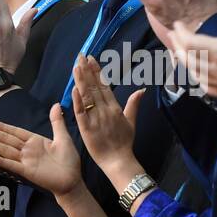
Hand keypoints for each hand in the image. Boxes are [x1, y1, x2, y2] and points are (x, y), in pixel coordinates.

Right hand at [0, 104, 81, 197]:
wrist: (72, 181)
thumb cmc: (69, 161)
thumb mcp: (63, 138)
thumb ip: (57, 122)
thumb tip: (55, 104)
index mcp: (34, 141)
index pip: (15, 132)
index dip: (2, 127)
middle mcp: (27, 150)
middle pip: (6, 139)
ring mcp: (26, 161)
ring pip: (6, 150)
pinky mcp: (27, 172)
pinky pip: (12, 165)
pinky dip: (1, 161)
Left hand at [71, 55, 143, 180]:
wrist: (119, 161)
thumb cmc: (124, 143)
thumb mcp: (131, 121)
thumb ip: (134, 104)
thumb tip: (142, 89)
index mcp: (114, 107)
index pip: (104, 85)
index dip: (97, 71)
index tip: (91, 59)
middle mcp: (105, 110)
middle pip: (94, 87)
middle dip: (87, 70)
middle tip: (81, 55)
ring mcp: (96, 118)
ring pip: (87, 96)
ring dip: (81, 80)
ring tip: (76, 66)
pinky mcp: (87, 128)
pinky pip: (81, 112)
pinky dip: (78, 100)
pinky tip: (74, 89)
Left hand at [167, 0, 216, 101]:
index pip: (192, 43)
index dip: (181, 33)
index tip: (177, 24)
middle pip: (188, 57)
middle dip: (178, 44)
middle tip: (173, 34)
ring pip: (193, 72)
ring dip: (183, 60)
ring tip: (179, 50)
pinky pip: (203, 86)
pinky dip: (195, 76)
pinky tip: (195, 71)